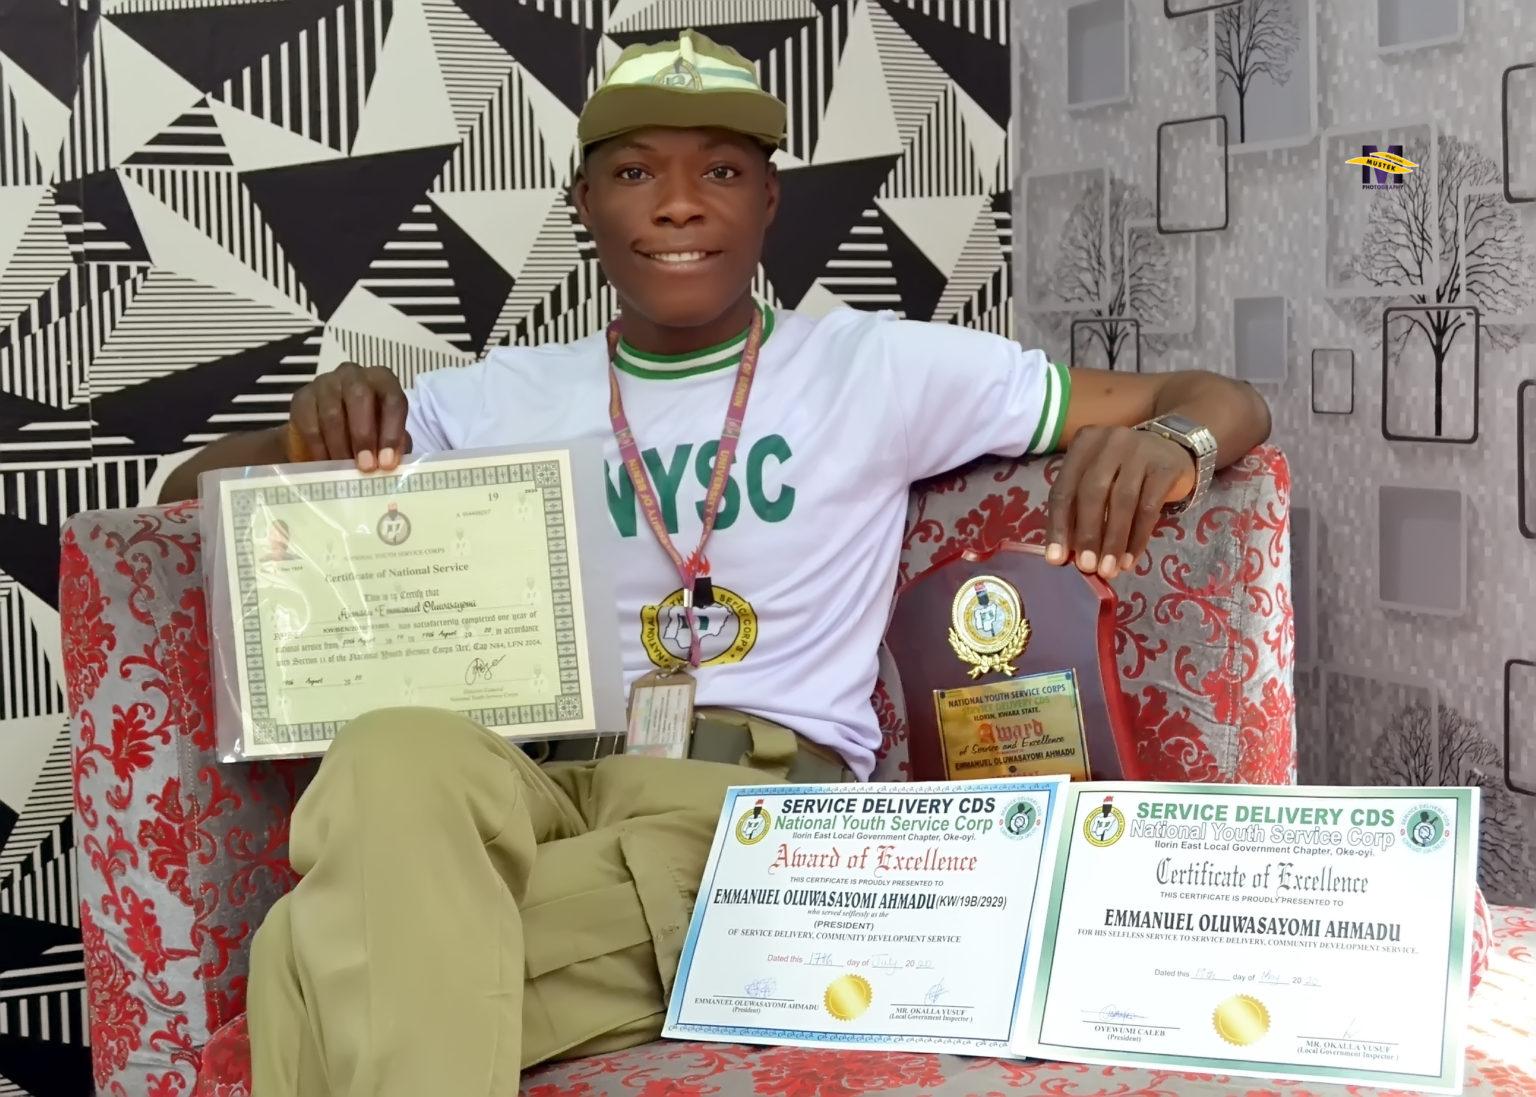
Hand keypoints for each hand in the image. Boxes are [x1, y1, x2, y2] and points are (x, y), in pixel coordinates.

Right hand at [288, 362, 409, 471]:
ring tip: (345, 470)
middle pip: (360, 397)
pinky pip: (310, 424)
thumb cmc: (367, 431)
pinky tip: (325, 464)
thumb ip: (394, 446)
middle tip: (366, 466)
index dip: (392, 432)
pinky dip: (319, 448)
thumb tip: (391, 462)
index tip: (387, 463)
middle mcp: (354, 375)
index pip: (392, 399)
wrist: (327, 432)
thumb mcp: (386, 436)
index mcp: (382, 380)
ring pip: (332, 413)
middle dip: (364, 436)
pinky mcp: (302, 398)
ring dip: (340, 446)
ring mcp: (325, 383)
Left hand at [1044, 425, 1194, 579]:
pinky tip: (1130, 559)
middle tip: (1086, 567)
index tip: (1056, 559)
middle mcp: (1110, 441)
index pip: (1064, 489)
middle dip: (1087, 534)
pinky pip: (1149, 508)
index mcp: (1083, 444)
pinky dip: (1137, 538)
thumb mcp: (1099, 479)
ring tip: (1110, 569)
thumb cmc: (1125, 471)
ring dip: (1113, 541)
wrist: (1174, 452)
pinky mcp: (1165, 467)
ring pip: (1122, 502)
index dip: (1058, 526)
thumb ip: (1080, 507)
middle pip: (1092, 493)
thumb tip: (1066, 555)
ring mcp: (1140, 451)